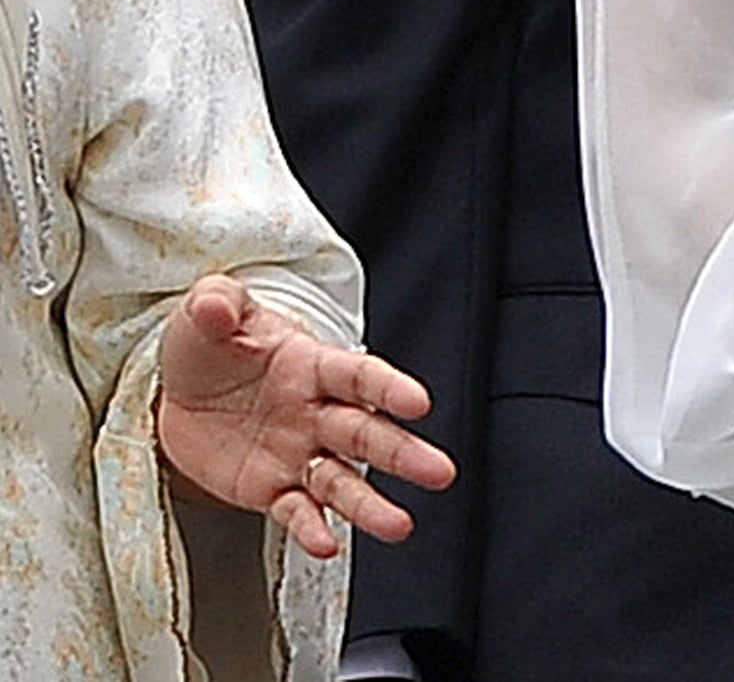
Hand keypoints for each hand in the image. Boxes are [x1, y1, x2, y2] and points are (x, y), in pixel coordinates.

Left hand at [154, 274, 456, 559]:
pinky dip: (311, 528)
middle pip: (366, 433)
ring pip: (341, 482)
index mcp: (311, 364)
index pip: (359, 375)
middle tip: (440, 473)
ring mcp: (297, 454)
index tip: (419, 403)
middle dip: (403, 453)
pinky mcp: (270, 490)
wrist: (178, 396)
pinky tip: (326, 544)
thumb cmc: (208, 347)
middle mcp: (315, 412)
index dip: (389, 388)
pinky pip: (295, 511)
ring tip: (400, 526)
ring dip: (371, 505)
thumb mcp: (207, 314)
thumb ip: (215, 305)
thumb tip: (214, 306)